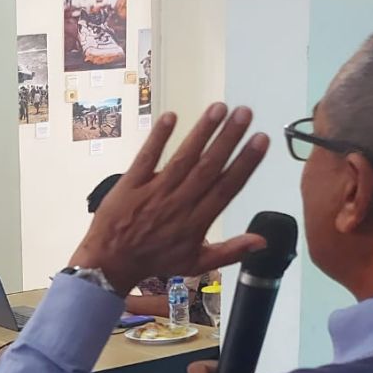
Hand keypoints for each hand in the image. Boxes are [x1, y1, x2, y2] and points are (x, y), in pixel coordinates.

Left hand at [68, 104, 269, 295]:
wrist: (110, 264)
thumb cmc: (155, 261)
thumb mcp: (195, 263)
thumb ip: (230, 251)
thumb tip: (263, 241)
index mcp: (196, 222)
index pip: (226, 188)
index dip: (245, 163)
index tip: (261, 139)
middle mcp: (178, 204)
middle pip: (208, 167)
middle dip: (228, 139)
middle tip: (245, 112)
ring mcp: (153, 192)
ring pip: (182, 159)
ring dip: (201, 132)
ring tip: (218, 108)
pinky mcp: (130, 185)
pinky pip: (146, 158)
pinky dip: (158, 138)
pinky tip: (171, 116)